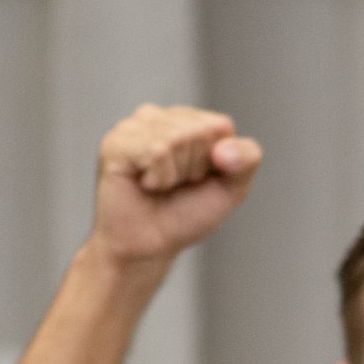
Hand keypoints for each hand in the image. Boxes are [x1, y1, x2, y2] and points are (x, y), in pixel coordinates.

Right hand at [88, 104, 261, 267]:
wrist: (150, 246)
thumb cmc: (185, 216)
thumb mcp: (231, 188)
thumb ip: (247, 159)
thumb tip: (223, 149)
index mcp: (190, 121)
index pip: (220, 126)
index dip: (216, 162)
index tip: (197, 180)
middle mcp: (161, 117)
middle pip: (199, 131)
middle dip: (194, 168)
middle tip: (175, 185)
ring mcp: (135, 126)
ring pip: (177, 138)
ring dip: (175, 175)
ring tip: (159, 186)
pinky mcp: (116, 141)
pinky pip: (156, 151)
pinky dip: (158, 178)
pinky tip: (144, 184)